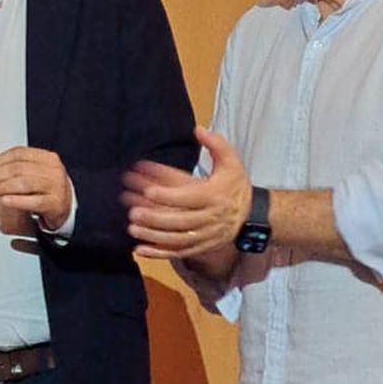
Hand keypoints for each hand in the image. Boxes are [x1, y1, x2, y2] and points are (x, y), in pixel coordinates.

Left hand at [0, 146, 71, 230]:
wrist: (66, 208)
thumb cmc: (46, 189)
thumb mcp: (29, 173)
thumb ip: (7, 166)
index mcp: (47, 158)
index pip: (19, 153)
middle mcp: (53, 170)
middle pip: (19, 168)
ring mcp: (56, 187)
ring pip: (25, 183)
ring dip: (4, 187)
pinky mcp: (55, 204)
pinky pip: (33, 201)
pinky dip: (16, 200)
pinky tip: (5, 201)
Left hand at [122, 126, 251, 259]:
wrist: (251, 214)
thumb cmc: (235, 184)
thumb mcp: (232, 161)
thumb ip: (216, 144)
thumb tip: (198, 130)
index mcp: (215, 195)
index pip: (190, 197)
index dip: (168, 196)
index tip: (148, 191)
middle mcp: (211, 217)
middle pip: (181, 221)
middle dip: (156, 218)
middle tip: (133, 212)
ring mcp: (206, 235)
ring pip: (178, 239)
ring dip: (154, 236)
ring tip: (132, 228)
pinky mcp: (201, 247)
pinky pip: (179, 253)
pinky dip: (159, 253)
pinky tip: (140, 249)